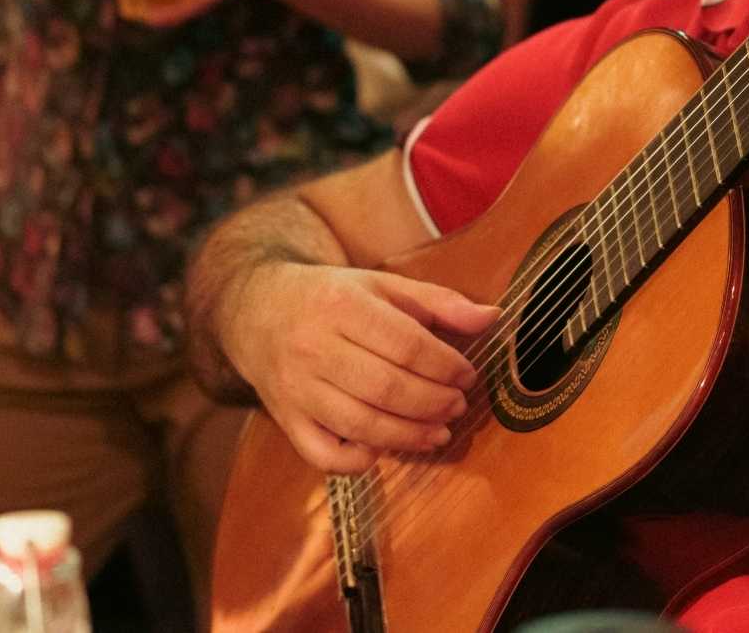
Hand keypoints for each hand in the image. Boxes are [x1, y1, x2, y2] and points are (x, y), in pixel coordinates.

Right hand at [227, 262, 497, 473]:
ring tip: (439, 433)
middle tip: (457, 406)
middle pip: (385, 387)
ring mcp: (296, 388)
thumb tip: (492, 317)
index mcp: (343, 305)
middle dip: (432, 402)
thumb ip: (439, 302)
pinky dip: (356, 461)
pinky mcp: (285, 418)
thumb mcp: (383, 286)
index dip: (446, 366)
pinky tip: (384, 451)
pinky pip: (321, 454)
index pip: (406, 344)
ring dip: (408, 435)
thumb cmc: (333, 298)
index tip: (468, 376)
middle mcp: (314, 347)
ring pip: (359, 424)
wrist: (257, 311)